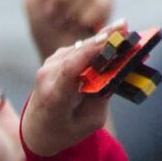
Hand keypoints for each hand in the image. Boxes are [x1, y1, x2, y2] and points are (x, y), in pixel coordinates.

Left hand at [20, 24, 123, 156]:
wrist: (36, 131)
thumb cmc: (64, 131)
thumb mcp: (89, 122)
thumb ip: (102, 98)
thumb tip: (116, 71)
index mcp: (54, 98)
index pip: (70, 69)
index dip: (90, 52)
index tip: (110, 39)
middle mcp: (47, 78)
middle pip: (77, 53)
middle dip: (103, 40)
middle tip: (126, 28)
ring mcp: (48, 66)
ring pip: (79, 48)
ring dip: (101, 41)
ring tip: (123, 31)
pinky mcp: (53, 60)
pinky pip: (77, 49)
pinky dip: (94, 46)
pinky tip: (110, 40)